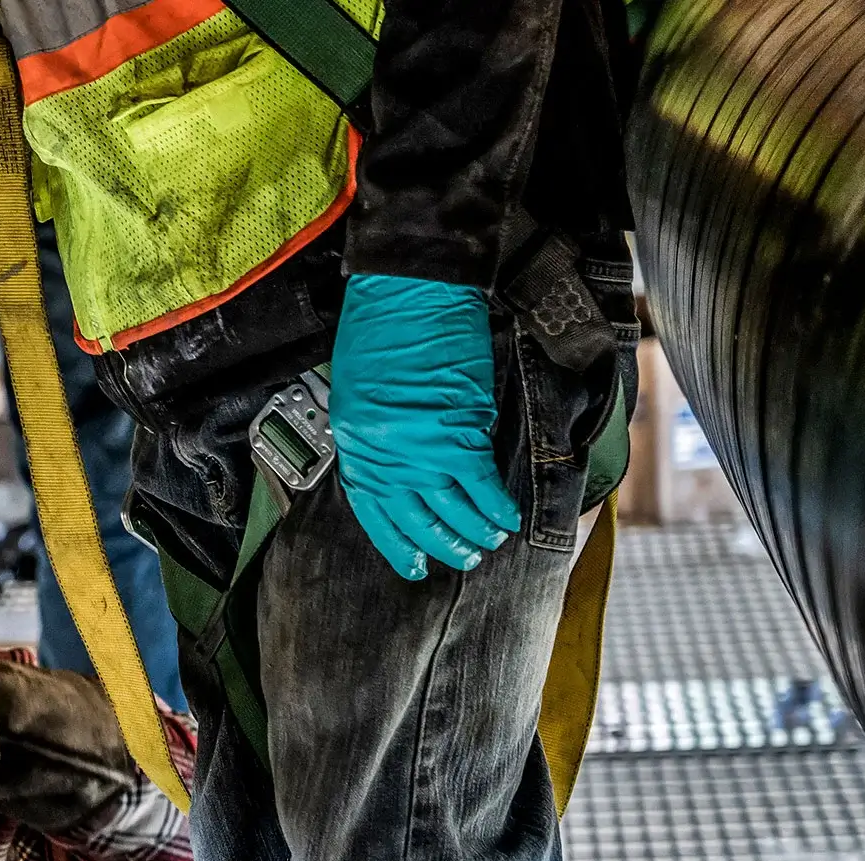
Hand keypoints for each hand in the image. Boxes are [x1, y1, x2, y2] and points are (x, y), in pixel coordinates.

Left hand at [329, 274, 522, 580]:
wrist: (408, 294)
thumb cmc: (381, 329)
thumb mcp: (360, 393)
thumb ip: (379, 434)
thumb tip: (403, 463)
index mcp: (356, 445)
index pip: (374, 510)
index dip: (395, 542)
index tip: (411, 563)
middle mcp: (385, 456)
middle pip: (415, 517)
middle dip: (441, 543)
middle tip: (461, 557)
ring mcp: (420, 452)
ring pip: (451, 508)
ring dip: (473, 530)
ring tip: (488, 542)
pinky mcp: (459, 437)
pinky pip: (482, 487)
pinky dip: (497, 506)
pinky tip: (508, 519)